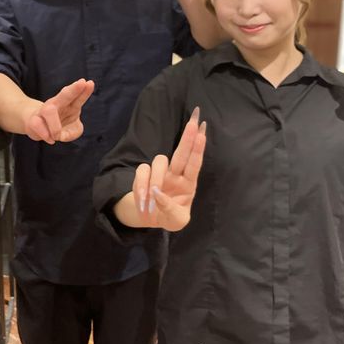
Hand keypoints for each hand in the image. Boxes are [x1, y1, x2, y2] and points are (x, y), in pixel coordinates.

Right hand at [24, 78, 94, 143]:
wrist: (36, 124)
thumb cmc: (58, 124)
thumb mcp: (72, 130)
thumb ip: (74, 132)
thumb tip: (62, 135)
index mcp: (69, 104)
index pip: (78, 97)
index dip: (84, 92)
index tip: (90, 83)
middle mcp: (57, 104)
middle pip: (65, 95)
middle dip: (74, 89)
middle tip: (82, 83)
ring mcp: (44, 111)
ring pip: (49, 111)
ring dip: (55, 126)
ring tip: (57, 136)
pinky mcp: (33, 120)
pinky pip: (37, 125)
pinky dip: (45, 133)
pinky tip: (50, 139)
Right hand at [133, 108, 205, 230]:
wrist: (150, 220)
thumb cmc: (169, 217)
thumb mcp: (176, 221)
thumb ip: (169, 209)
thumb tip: (157, 192)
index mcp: (188, 184)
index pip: (194, 163)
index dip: (199, 148)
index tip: (203, 131)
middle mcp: (176, 174)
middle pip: (182, 152)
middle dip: (188, 137)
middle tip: (194, 121)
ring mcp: (160, 172)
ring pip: (159, 162)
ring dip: (155, 181)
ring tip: (150, 205)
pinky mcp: (144, 174)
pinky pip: (142, 171)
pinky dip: (141, 186)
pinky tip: (143, 201)